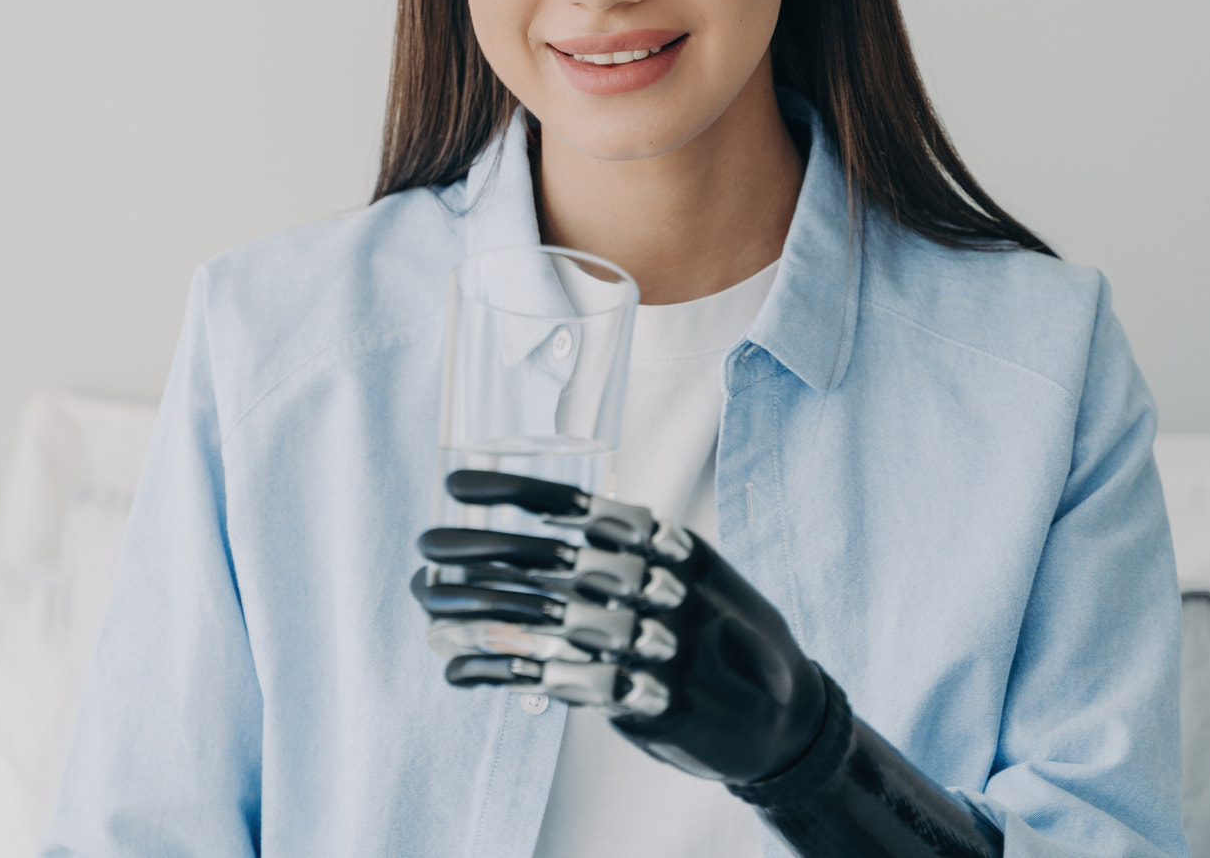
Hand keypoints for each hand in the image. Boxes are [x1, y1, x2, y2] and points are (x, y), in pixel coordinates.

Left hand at [411, 470, 827, 784]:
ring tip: (427, 607)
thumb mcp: (695, 576)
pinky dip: (504, 676)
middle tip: (424, 546)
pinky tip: (457, 672)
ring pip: (550, 622)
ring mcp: (660, 647)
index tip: (456, 485)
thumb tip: (546, 537)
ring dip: (478, 615)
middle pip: (557, 563)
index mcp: (673, 546)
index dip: (517, 493)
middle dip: (482, 553)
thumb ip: (632, 554)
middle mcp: (665, 589)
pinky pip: (562, 684)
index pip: (585, 509)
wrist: (785, 724)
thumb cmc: (722, 637)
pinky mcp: (649, 704)